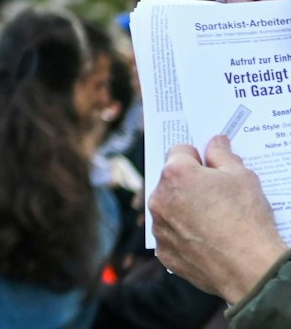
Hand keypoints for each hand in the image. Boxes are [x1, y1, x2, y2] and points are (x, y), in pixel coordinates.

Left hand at [152, 135, 286, 301]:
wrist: (252, 268)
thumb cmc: (248, 219)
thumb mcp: (242, 176)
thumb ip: (222, 154)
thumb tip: (215, 141)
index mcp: (175, 174)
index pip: (179, 151)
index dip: (197, 157)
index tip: (210, 167)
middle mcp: (159, 198)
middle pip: (170, 181)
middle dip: (189, 184)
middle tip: (215, 196)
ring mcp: (159, 227)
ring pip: (168, 209)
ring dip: (183, 210)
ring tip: (212, 221)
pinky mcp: (164, 252)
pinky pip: (170, 236)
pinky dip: (184, 236)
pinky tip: (205, 241)